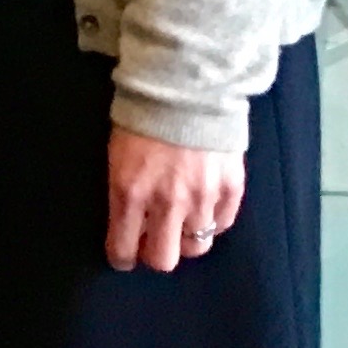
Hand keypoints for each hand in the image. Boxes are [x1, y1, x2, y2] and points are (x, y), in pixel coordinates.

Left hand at [106, 127, 242, 272]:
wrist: (185, 88)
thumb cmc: (141, 117)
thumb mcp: (116, 154)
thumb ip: (124, 192)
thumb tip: (129, 222)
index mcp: (129, 191)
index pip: (123, 247)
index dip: (122, 256)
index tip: (123, 255)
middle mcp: (166, 203)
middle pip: (163, 259)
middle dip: (154, 254)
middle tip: (152, 241)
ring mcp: (202, 199)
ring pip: (195, 247)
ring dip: (185, 239)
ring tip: (180, 223)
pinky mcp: (230, 191)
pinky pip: (222, 226)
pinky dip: (211, 223)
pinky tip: (203, 209)